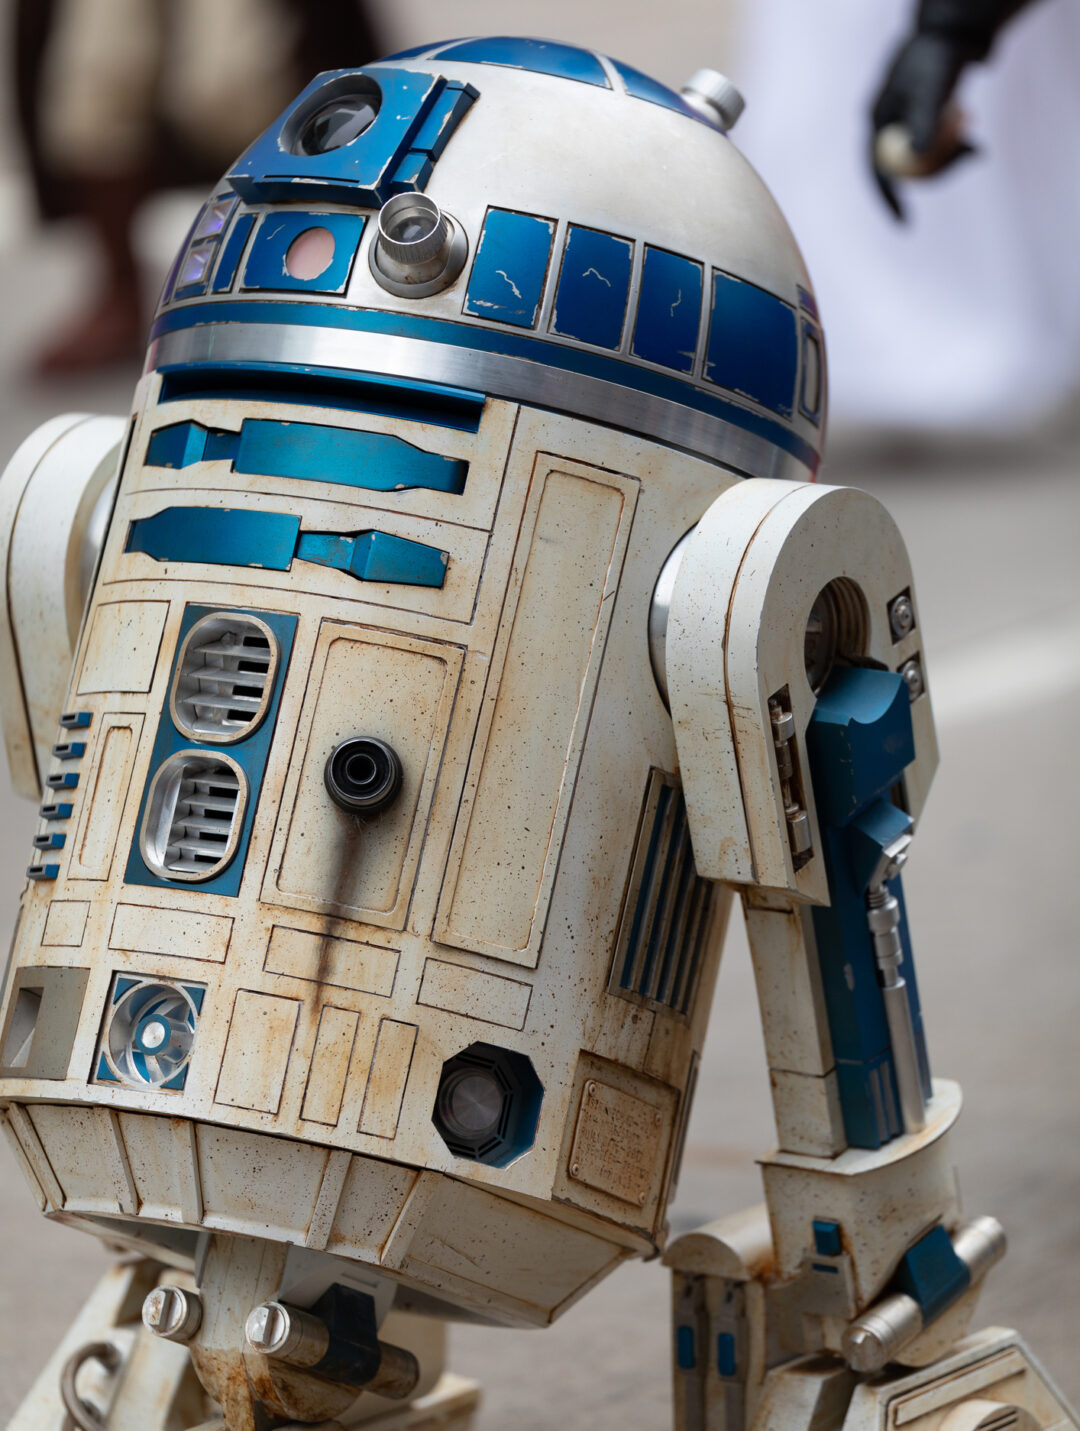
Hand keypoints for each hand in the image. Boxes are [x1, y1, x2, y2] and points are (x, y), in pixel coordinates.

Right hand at [870, 31, 978, 217]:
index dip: (889, 200)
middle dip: (934, 174)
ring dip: (950, 157)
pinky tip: (972, 130)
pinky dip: (954, 144)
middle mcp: (886, 123)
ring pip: (922, 157)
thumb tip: (917, 157)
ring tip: (976, 144)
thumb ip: (925, 119)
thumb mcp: (933, 86)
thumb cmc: (942, 53)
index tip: (906, 224)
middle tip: (966, 166)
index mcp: (876, 119)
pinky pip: (934, 144)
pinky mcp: (923, 116)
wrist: (957, 27)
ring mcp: (904, 120)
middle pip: (903, 167)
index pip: (875, 170)